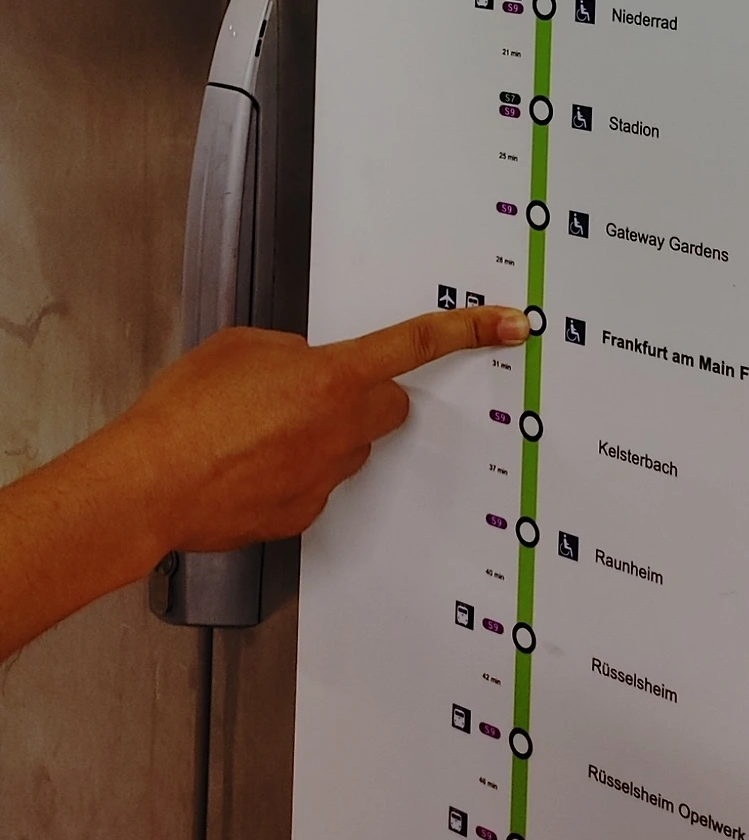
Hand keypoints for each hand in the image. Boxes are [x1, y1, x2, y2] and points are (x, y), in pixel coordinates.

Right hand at [114, 303, 530, 551]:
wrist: (149, 484)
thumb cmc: (185, 413)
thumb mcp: (242, 347)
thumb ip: (291, 351)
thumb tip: (304, 367)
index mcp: (333, 377)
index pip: (415, 343)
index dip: (468, 328)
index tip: (508, 323)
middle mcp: (340, 430)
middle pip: (387, 406)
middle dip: (364, 397)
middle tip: (315, 393)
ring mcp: (325, 479)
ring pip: (348, 448)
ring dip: (323, 436)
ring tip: (258, 433)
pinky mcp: (303, 516)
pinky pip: (316, 484)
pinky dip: (293, 473)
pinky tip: (249, 466)